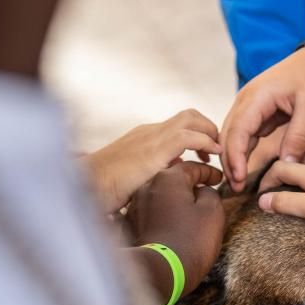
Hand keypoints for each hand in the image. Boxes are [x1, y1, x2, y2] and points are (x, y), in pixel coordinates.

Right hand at [84, 110, 220, 212]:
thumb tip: (173, 173)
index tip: (205, 156)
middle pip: (189, 115)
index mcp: (145, 137)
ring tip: (218, 153)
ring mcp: (152, 137)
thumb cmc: (105, 189)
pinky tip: (211, 159)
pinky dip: (205, 143)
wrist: (86, 186)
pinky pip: (188, 136)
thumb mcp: (134, 178)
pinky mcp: (154, 149)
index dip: (199, 135)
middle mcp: (150, 131)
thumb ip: (153, 172)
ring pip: (192, 118)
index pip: (179, 125)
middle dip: (209, 128)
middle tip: (216, 152)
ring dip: (211, 133)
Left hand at [126, 162, 224, 294]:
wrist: (160, 271)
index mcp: (168, 178)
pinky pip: (151, 212)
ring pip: (161, 195)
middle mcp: (147, 186)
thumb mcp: (212, 212)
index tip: (219, 179)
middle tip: (205, 192)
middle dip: (190, 184)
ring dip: (175, 200)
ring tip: (189, 210)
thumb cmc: (190, 241)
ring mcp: (136, 206)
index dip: (209, 172)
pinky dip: (163, 213)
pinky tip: (173, 223)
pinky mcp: (131, 224)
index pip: (192, 167)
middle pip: (173, 179)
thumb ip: (211, 193)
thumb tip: (203, 191)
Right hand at [220, 48, 304, 191]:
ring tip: (237, 183)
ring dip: (232, 158)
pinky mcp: (255, 112)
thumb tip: (286, 162)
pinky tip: (243, 169)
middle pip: (228, 134)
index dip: (235, 156)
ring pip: (232, 135)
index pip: (237, 129)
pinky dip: (241, 151)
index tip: (239, 178)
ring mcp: (249, 106)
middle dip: (229, 161)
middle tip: (235, 188)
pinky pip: (243, 134)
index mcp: (257, 95)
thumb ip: (298, 135)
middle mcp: (246, 100)